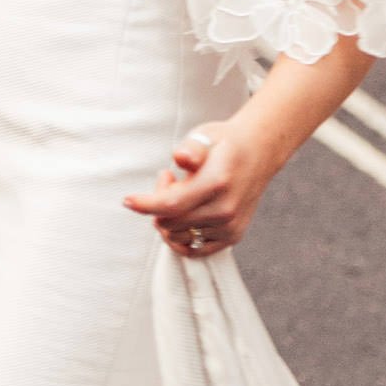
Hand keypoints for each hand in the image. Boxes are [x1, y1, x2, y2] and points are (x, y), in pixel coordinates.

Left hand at [122, 120, 270, 259]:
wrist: (258, 153)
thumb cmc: (224, 143)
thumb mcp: (205, 136)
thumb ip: (191, 149)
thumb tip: (181, 157)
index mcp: (217, 182)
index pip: (172, 204)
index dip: (145, 204)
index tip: (127, 200)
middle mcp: (225, 209)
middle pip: (170, 222)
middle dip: (158, 204)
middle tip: (168, 179)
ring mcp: (230, 226)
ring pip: (178, 236)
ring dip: (169, 218)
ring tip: (181, 192)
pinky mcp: (232, 236)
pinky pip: (194, 249)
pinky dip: (181, 235)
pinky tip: (184, 213)